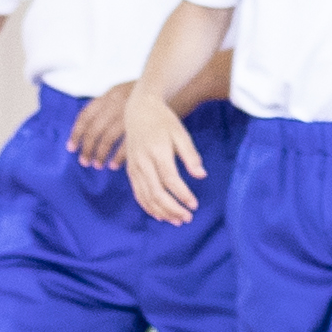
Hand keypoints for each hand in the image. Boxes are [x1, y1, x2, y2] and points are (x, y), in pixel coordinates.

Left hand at [67, 80, 139, 169]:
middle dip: (87, 147)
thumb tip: (93, 123)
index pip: (86, 115)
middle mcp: (116, 104)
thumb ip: (109, 104)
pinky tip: (114, 165)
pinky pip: (125, 144)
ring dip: (100, 153)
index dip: (76, 132)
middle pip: (94, 130)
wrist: (173, 87)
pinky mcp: (141, 125)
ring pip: (107, 138)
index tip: (71, 147)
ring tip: (97, 164)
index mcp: (110, 94)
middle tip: (84, 161)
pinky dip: (117, 157)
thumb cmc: (148, 93)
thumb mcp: (124, 91)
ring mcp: (128, 114)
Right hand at [121, 96, 205, 224]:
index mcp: (157, 151)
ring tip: (177, 221)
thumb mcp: (181, 133)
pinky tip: (161, 215)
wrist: (139, 110)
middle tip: (188, 219)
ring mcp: (134, 167)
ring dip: (161, 212)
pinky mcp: (130, 170)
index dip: (182, 194)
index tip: (194, 205)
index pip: (170, 179)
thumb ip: (190, 155)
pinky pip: (138, 193)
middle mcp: (143, 162)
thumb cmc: (164, 121)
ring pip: (145, 196)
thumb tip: (201, 175)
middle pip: (156, 192)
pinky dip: (148, 207)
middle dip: (172, 209)